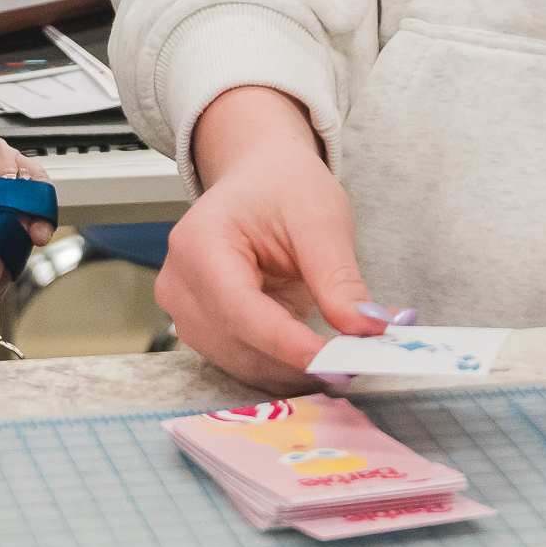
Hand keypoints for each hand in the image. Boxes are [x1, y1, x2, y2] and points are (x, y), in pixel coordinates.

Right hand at [159, 85, 380, 389]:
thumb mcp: (321, 218)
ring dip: (294, 369)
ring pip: (243, 364)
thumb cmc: (282, 186)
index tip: (340, 363)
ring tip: (343, 356)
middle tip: (358, 363)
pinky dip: (284, 365)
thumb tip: (365, 329)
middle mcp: (180, 283)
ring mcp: (185, 311)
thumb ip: (339, 278)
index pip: (242, 311)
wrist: (261, 177)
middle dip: (299, 360)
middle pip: (240, 345)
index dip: (290, 344)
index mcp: (199, 243)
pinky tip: (316, 354)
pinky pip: (244, 362)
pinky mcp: (202, 330)